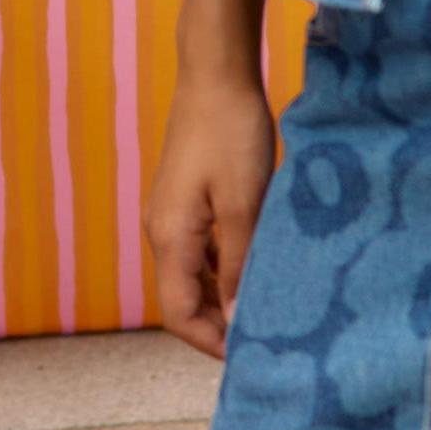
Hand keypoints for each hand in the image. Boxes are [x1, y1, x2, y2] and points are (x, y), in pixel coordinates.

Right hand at [145, 61, 275, 356]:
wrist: (215, 73)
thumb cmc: (232, 133)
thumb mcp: (244, 205)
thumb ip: (237, 267)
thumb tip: (234, 322)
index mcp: (169, 238)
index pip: (178, 315)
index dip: (210, 344)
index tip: (251, 356)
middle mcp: (161, 231)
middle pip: (182, 300)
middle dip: (219, 325)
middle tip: (267, 335)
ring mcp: (170, 214)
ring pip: (192, 276)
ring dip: (224, 296)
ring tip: (269, 302)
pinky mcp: (185, 199)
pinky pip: (200, 250)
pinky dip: (225, 268)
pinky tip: (258, 262)